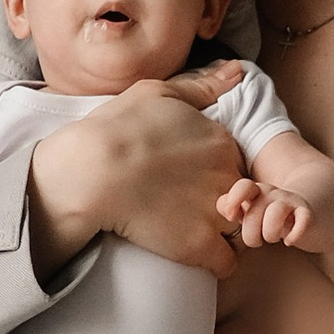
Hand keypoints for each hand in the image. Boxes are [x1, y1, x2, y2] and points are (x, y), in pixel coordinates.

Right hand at [26, 83, 244, 278]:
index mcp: (221, 140)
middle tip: (188, 209)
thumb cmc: (116, 128)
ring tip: (192, 232)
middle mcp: (227, 175)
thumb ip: (202, 86)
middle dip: (225, 205)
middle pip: (243, 197)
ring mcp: (216, 212)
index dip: (216, 175)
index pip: (236, 163)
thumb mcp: (158, 92)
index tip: (190, 181)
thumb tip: (238, 70)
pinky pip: (227, 263)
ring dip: (224, 235)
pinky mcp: (200, 245)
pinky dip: (215, 262)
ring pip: (240, 231)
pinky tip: (194, 254)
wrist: (91, 171)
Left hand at [216, 176, 323, 250]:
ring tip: (274, 239)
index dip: (233, 202)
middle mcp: (274, 195)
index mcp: (257, 192)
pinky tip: (290, 241)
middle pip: (253, 212)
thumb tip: (225, 209)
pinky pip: (303, 222)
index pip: (242, 188)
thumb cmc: (279, 213)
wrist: (320, 205)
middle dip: (251, 235)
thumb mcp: (253, 208)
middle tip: (259, 240)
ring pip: (275, 213)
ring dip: (270, 233)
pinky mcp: (310, 215)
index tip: (233, 216)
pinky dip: (294, 235)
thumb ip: (232, 206)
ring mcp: (292, 203)